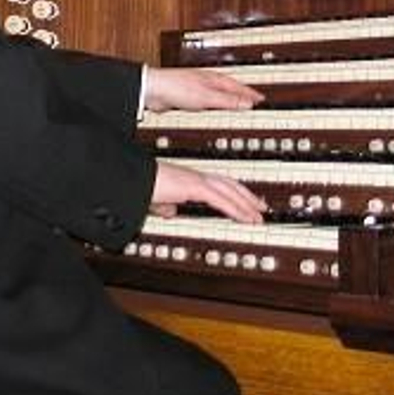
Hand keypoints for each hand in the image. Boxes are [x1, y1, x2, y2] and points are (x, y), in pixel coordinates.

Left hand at [143, 66, 262, 113]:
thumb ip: (227, 101)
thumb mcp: (207, 97)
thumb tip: (247, 103)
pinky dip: (216, 107)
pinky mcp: (188, 98)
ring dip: (230, 101)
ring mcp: (198, 89)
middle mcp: (207, 82)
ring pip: (220, 96)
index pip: (239, 87)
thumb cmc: (176, 87)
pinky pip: (209, 103)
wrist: (152, 91)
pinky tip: (215, 113)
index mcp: (214, 79)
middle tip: (254, 102)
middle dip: (243, 95)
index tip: (262, 99)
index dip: (251, 94)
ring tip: (239, 108)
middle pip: (231, 89)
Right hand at [150, 161, 266, 223]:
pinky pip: (221, 199)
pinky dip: (236, 209)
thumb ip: (165, 205)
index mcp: (189, 178)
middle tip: (262, 208)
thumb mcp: (156, 199)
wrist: (131, 178)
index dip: (235, 192)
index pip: (219, 183)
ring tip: (259, 218)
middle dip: (248, 196)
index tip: (246, 201)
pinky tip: (245, 218)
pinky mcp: (194, 186)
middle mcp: (196, 176)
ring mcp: (196, 180)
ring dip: (247, 205)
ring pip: (230, 191)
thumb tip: (170, 212)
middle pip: (230, 184)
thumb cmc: (140, 186)